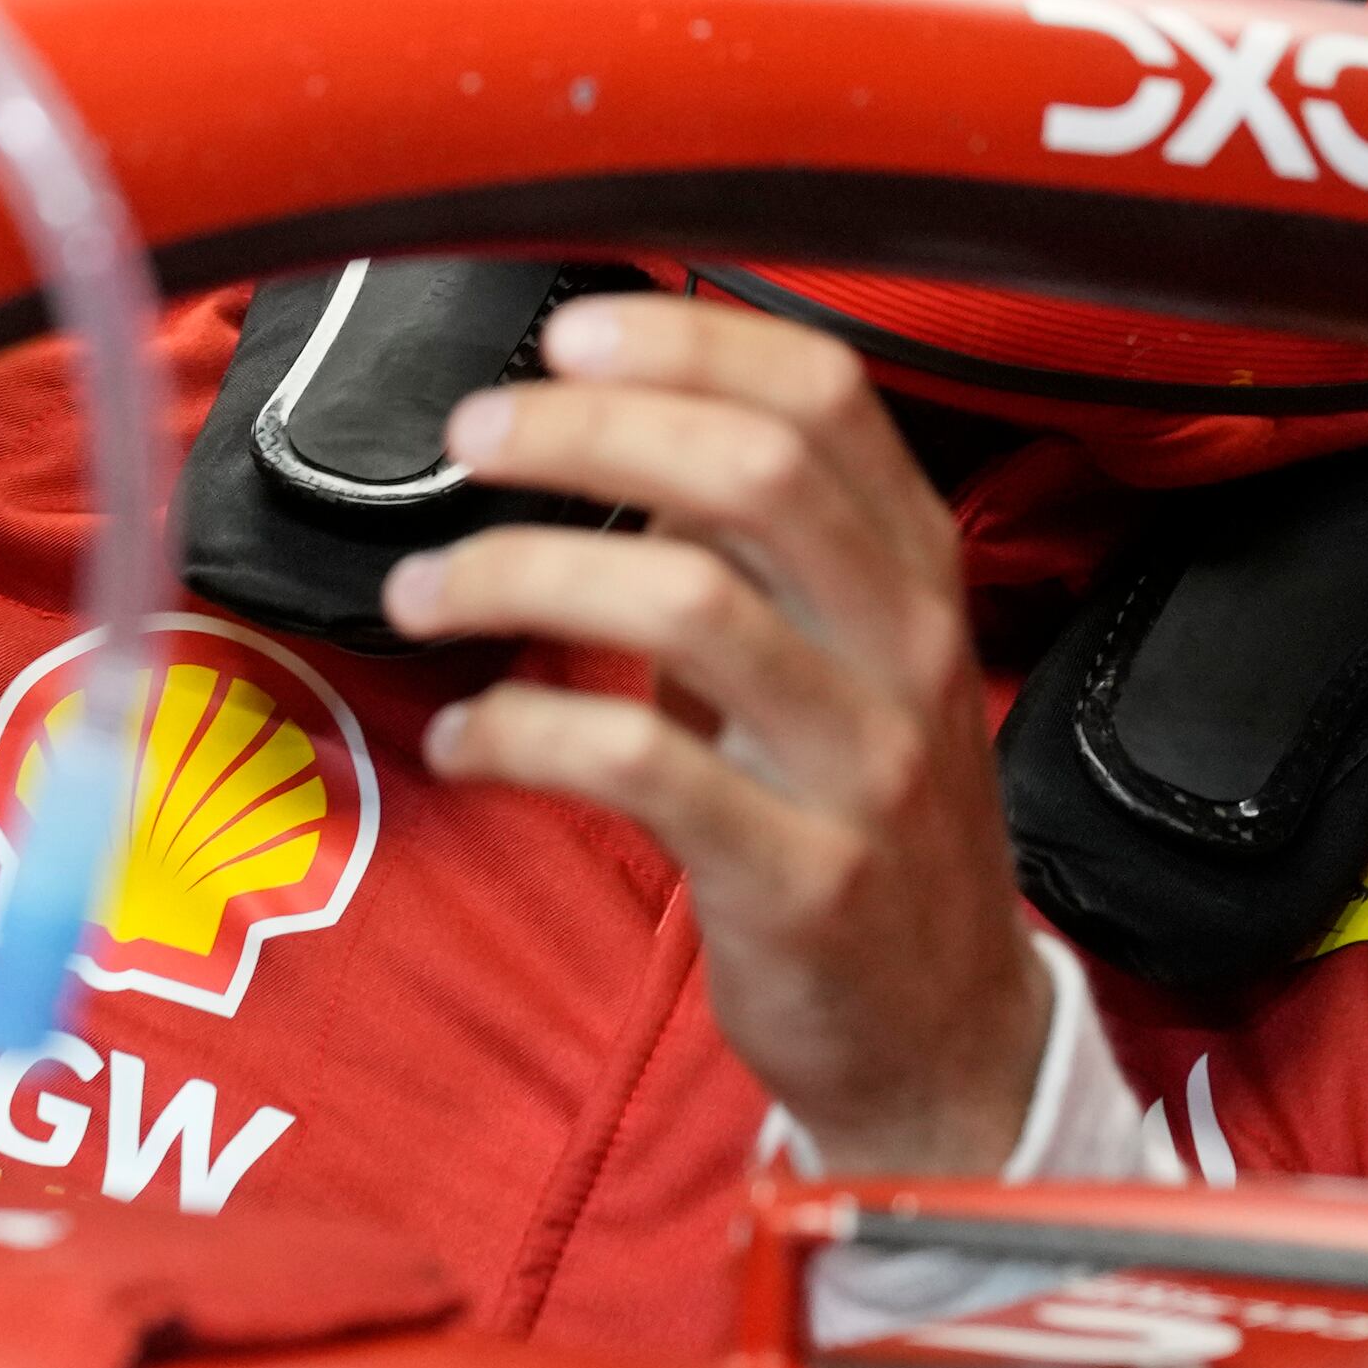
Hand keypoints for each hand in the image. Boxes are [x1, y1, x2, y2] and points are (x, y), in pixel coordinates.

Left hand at [382, 297, 1048, 1176]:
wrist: (943, 1034)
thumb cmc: (861, 817)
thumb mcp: (841, 653)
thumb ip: (752, 540)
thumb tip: (619, 417)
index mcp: (918, 566)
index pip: (823, 394)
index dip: (687, 342)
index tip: (567, 333)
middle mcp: (907, 646)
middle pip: (753, 471)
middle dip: (587, 430)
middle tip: (473, 436)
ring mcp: (864, 764)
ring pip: (689, 604)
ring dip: (523, 574)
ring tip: (424, 592)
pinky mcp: (799, 878)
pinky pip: (639, 767)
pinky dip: (522, 732)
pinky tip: (464, 736)